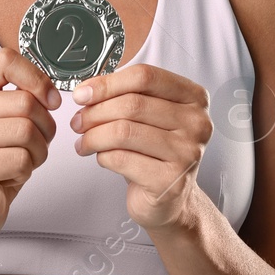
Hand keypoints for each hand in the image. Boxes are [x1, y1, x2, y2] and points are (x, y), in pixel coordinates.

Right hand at [0, 47, 60, 245]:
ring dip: (38, 152)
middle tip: (36, 143)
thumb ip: (20, 98)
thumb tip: (51, 92)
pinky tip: (11, 175)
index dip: (37, 79)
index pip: (5, 60)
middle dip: (45, 127)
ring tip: (23, 160)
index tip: (50, 100)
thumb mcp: (3, 120)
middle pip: (24, 102)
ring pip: (26, 131)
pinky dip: (27, 170)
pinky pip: (19, 159)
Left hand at [69, 63, 211, 233]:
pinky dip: (102, 156)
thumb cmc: (156, 152)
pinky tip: (101, 157)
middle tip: (78, 121)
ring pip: (123, 132)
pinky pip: (121, 159)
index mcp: (193, 98)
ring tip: (84, 141)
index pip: (145, 77)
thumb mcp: (148, 116)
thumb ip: (125, 96)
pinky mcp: (170, 181)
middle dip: (95, 112)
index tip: (83, 93)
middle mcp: (196, 123)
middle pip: (132, 104)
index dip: (107, 83)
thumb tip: (86, 91)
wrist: (171, 198)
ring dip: (93, 136)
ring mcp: (187, 153)